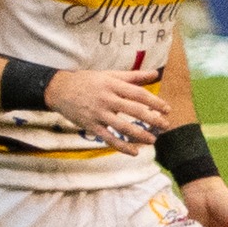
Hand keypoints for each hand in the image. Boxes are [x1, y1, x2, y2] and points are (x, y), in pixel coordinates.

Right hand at [47, 67, 169, 148]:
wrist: (60, 89)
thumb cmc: (88, 81)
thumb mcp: (110, 75)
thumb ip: (133, 76)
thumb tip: (155, 74)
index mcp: (113, 85)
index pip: (138, 94)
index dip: (154, 102)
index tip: (167, 109)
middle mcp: (107, 99)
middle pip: (134, 110)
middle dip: (152, 119)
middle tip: (165, 125)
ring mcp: (99, 114)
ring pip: (123, 126)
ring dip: (140, 135)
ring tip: (152, 140)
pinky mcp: (91, 126)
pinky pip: (109, 138)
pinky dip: (122, 146)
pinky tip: (134, 152)